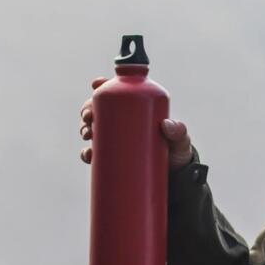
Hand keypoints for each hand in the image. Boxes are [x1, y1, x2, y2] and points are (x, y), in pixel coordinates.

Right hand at [78, 77, 193, 169]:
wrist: (174, 179)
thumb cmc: (177, 153)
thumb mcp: (180, 141)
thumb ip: (179, 132)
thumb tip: (166, 125)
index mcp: (136, 109)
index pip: (117, 92)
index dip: (102, 85)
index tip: (96, 84)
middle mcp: (122, 123)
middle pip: (99, 109)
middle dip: (88, 108)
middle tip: (90, 116)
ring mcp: (116, 141)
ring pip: (92, 129)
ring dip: (84, 128)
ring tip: (88, 134)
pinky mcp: (112, 159)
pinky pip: (94, 154)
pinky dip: (87, 154)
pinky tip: (88, 155)